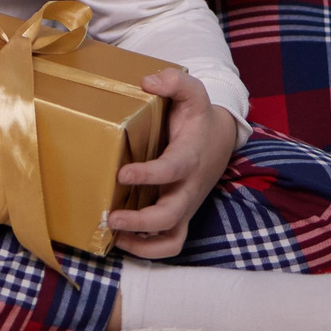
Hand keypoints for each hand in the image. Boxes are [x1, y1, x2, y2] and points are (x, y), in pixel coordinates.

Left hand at [108, 68, 241, 258]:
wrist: (220, 139)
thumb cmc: (198, 116)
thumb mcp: (192, 91)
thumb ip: (174, 81)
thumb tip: (148, 82)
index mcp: (189, 157)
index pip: (172, 170)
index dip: (149, 175)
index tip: (122, 173)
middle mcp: (189, 187)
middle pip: (171, 216)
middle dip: (140, 221)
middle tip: (110, 216)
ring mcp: (186, 205)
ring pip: (172, 237)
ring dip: (143, 243)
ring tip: (113, 234)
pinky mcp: (181, 215)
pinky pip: (171, 243)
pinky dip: (148, 249)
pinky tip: (122, 239)